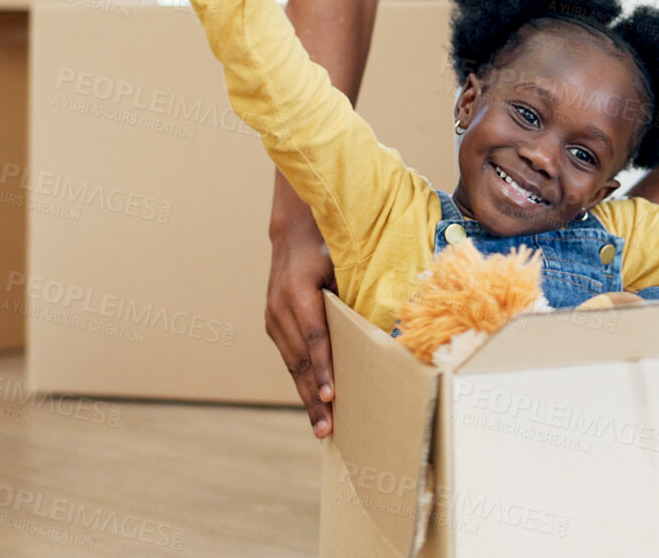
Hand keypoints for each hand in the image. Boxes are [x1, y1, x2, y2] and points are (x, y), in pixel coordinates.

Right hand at [266, 202, 338, 437]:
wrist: (293, 230)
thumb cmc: (329, 244)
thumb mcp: (345, 259)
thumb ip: (358, 289)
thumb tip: (386, 323)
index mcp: (298, 290)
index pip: (315, 337)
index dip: (324, 368)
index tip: (331, 395)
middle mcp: (280, 307)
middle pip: (301, 360)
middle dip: (315, 397)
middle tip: (327, 428)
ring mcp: (273, 318)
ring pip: (293, 365)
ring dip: (307, 397)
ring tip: (322, 428)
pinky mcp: (274, 325)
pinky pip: (291, 359)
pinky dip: (303, 383)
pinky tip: (315, 405)